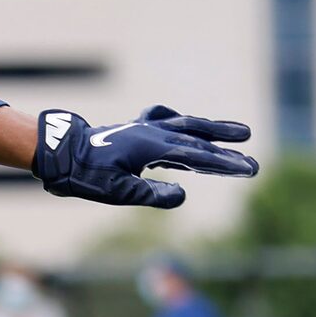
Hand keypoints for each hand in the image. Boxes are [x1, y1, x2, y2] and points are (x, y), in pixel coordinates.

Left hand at [35, 106, 257, 208]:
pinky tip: (187, 124)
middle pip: (199, 139)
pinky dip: (182, 122)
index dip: (225, 163)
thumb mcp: (117, 191)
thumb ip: (151, 194)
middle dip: (228, 150)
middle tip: (254, 163)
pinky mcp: (138, 129)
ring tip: (241, 133)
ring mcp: (146, 128)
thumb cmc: (87, 175)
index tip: (249, 169)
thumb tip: (182, 196)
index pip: (197, 156)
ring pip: (188, 125)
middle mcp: (154, 133)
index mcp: (152, 147)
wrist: (61, 152)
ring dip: (214, 130)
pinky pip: (167, 120)